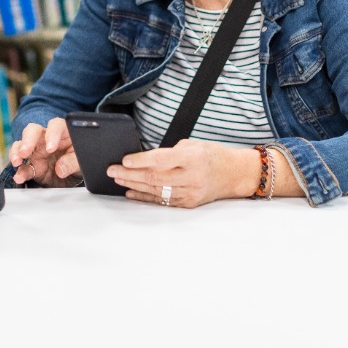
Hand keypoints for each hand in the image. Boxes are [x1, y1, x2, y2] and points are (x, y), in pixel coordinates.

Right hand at [7, 119, 81, 186]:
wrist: (74, 176)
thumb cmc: (78, 160)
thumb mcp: (82, 162)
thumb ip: (72, 163)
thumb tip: (60, 169)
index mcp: (62, 132)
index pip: (55, 126)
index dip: (52, 134)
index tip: (51, 148)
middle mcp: (46, 138)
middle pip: (32, 131)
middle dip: (27, 140)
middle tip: (25, 151)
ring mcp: (36, 151)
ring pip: (21, 145)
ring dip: (16, 152)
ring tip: (17, 162)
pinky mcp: (32, 166)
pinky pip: (23, 167)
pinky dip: (20, 173)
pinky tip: (19, 178)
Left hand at [107, 139, 253, 207]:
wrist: (234, 174)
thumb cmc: (212, 155)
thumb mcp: (192, 145)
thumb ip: (169, 152)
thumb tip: (144, 159)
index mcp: (193, 157)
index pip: (161, 159)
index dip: (140, 161)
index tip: (124, 160)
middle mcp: (192, 176)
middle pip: (154, 177)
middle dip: (130, 174)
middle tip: (112, 170)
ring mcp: (190, 192)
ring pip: (156, 190)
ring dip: (134, 185)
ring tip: (118, 179)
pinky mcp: (188, 203)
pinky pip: (162, 201)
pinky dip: (145, 196)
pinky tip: (131, 192)